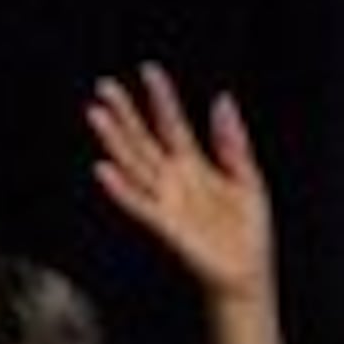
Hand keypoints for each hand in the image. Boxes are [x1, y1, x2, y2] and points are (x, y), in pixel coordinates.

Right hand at [87, 64, 271, 304]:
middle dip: (124, 113)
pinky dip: (120, 189)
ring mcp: (166, 202)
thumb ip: (232, 141)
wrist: (248, 272)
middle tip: (104, 86)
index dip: (161, 97)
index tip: (148, 70)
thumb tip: (221, 100)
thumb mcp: (248, 177)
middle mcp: (174, 181)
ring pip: (133, 164)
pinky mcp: (165, 226)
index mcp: (195, 166)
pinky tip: (102, 169)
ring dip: (113, 141)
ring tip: (95, 115)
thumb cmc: (248, 231)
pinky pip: (138, 204)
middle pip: (142, 140)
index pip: (172, 123)